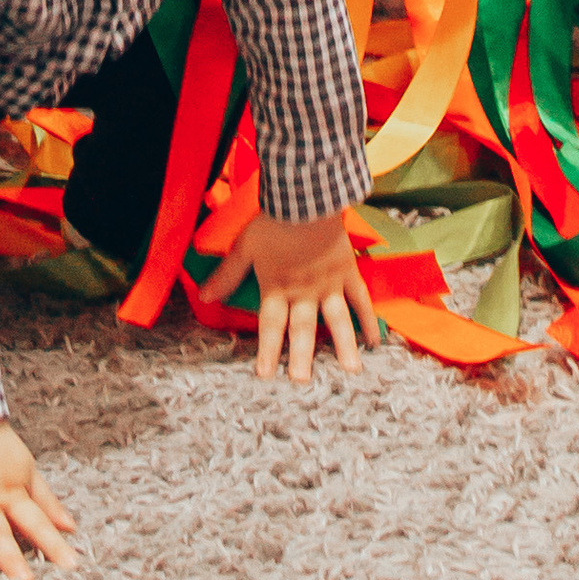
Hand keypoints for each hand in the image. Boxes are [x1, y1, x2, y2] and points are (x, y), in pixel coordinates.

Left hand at [202, 208, 379, 384]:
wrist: (305, 197)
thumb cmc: (273, 221)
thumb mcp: (243, 248)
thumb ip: (227, 275)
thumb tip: (204, 297)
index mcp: (277, 287)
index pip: (270, 325)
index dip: (266, 351)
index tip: (265, 375)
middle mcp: (304, 292)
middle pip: (302, 330)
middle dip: (301, 358)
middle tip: (302, 382)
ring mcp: (329, 284)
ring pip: (337, 321)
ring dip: (343, 347)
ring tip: (350, 371)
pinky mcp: (348, 272)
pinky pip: (360, 300)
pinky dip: (368, 319)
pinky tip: (373, 341)